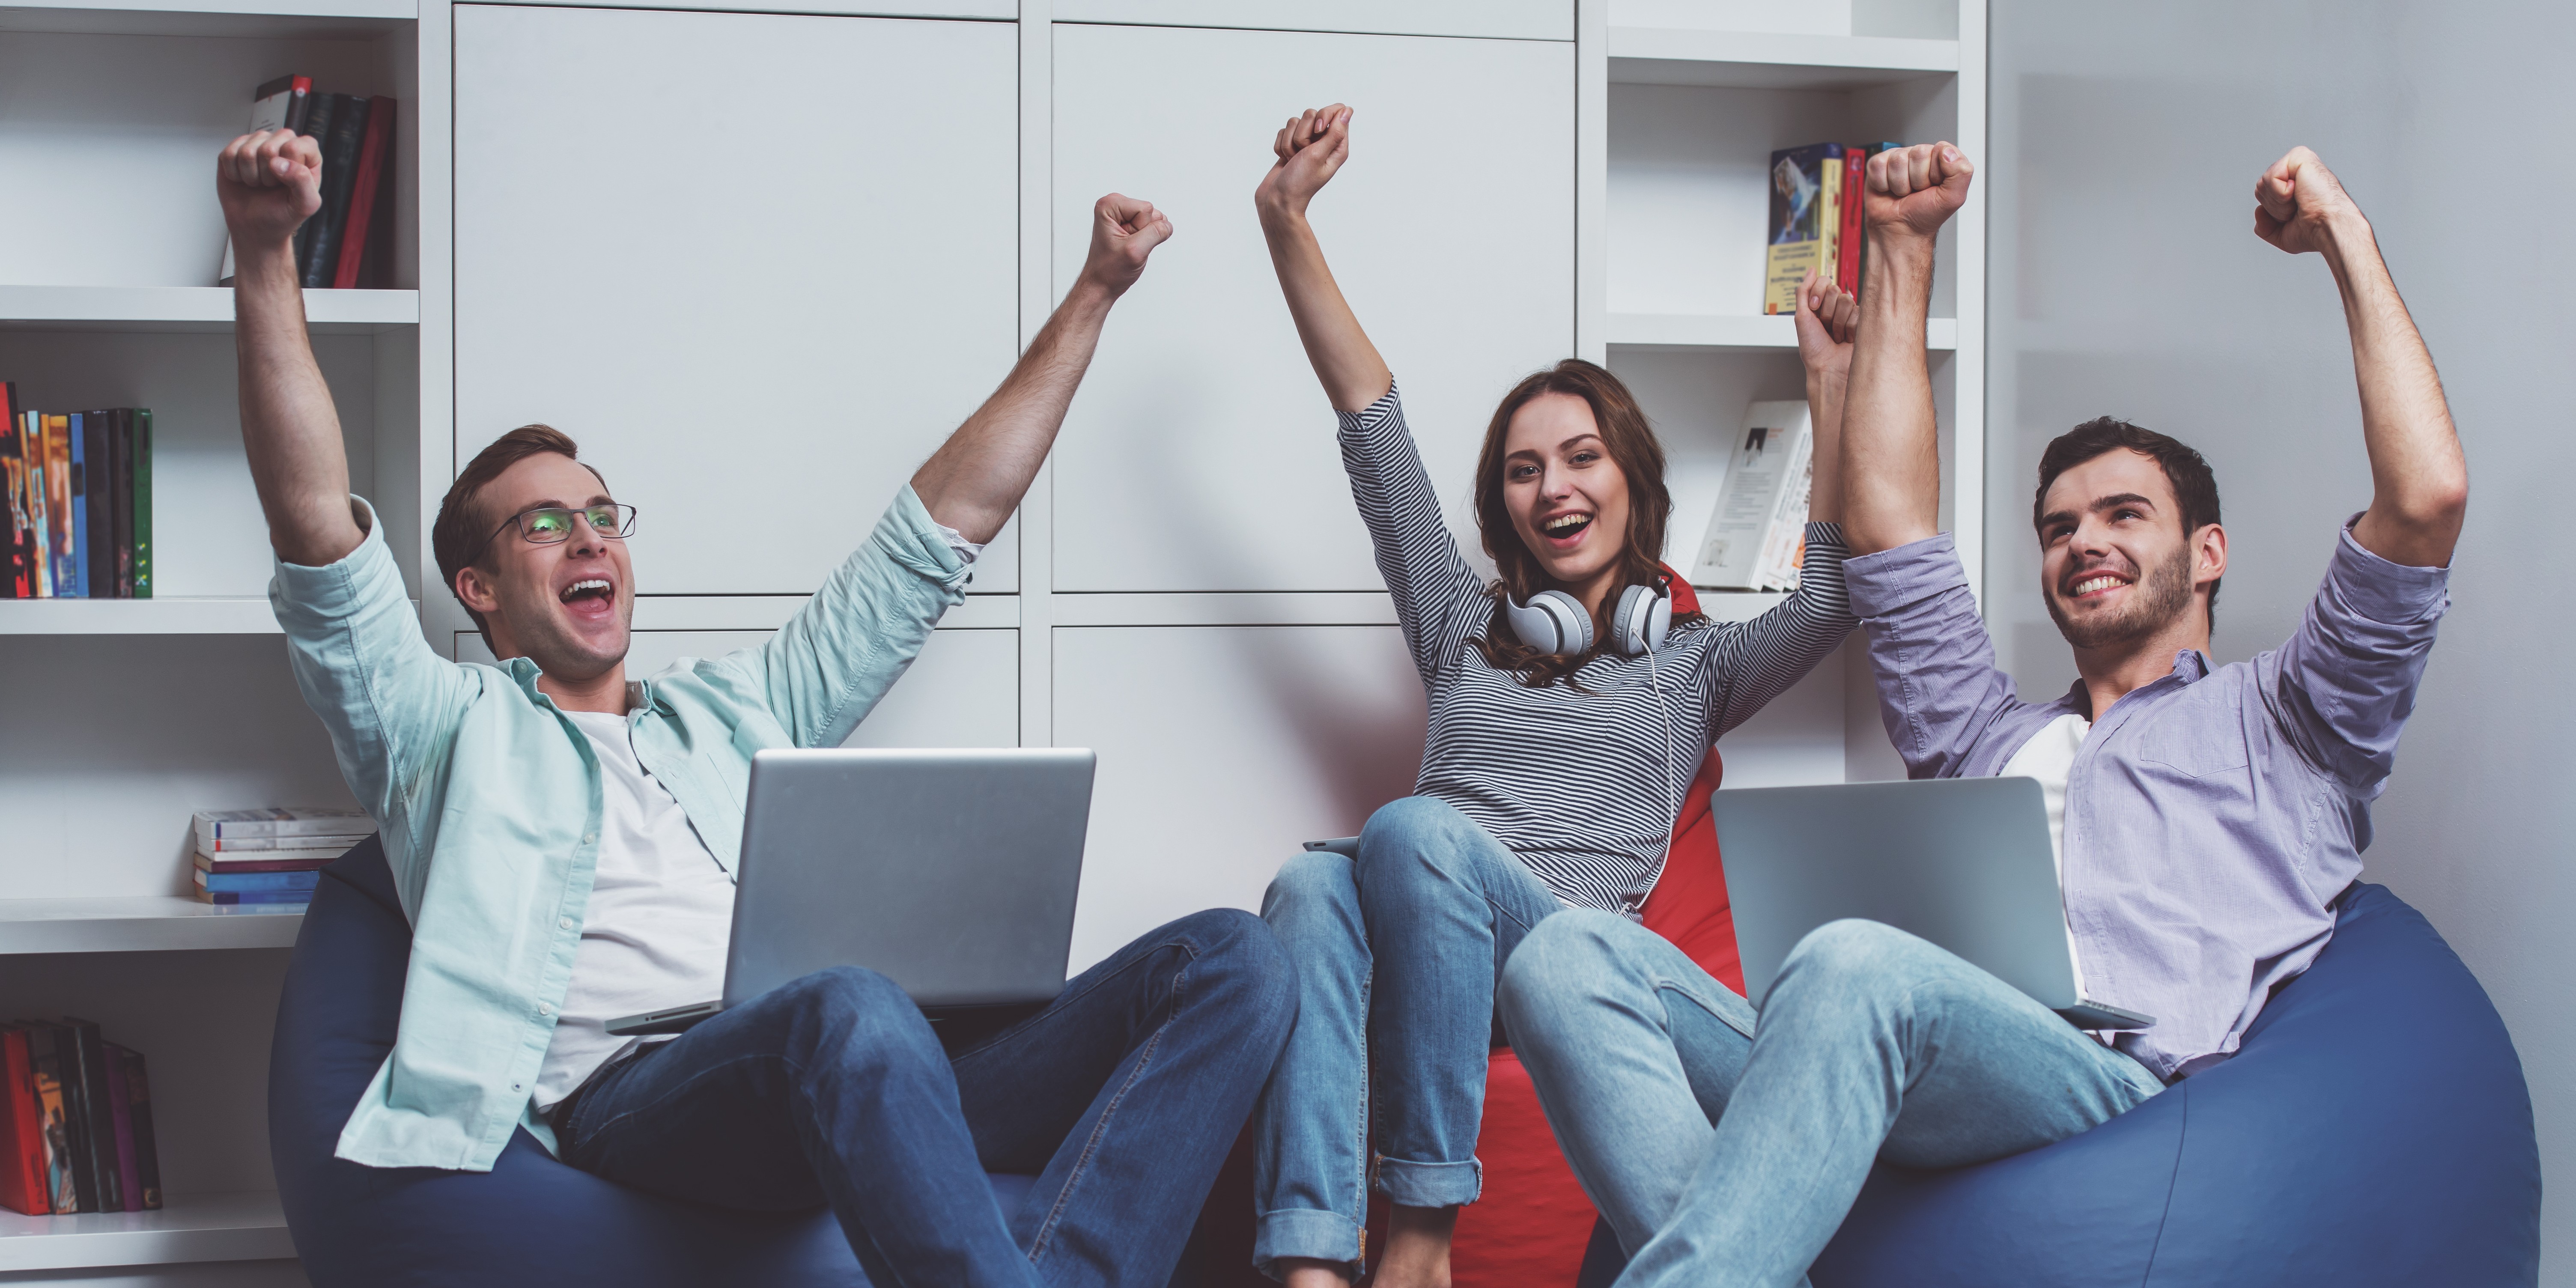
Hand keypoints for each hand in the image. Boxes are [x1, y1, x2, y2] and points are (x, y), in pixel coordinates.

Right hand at [216, 129, 322, 252]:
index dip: (289, 168)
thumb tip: (279, 162)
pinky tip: (243, 179)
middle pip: (268, 147)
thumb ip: (303, 182)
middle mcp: (282, 143)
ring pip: (247, 151)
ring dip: (250, 175)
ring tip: (258, 182)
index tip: (288, 183)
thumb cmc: (283, 214)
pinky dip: (234, 173)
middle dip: (267, 174)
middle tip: (271, 185)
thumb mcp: (305, 205)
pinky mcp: (235, 148)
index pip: (296, 146)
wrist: (255, 225)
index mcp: (307, 154)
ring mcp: (258, 142)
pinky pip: (228, 154)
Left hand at [1076, 193, 1172, 298]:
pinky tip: (1133, 246)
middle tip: (1128, 245)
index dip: (1141, 229)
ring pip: (1153, 219)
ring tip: (1129, 247)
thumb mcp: (1135, 251)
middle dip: (1144, 232)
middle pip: (1150, 212)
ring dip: (1146, 237)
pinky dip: (1147, 239)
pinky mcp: (1130, 223)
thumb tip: (1168, 225)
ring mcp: (1123, 214)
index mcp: (1109, 205)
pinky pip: (1152, 226)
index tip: (1126, 242)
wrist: (1102, 283)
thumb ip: (1155, 234)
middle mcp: (1115, 205)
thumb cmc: (1109, 269)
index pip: (1146, 208)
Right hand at [1255, 104, 1351, 220]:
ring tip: (1292, 159)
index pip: (1338, 111)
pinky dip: (1281, 146)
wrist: (1278, 200)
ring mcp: (1306, 144)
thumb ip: (1334, 132)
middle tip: (1303, 152)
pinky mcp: (1291, 146)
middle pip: (1312, 114)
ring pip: (1294, 122)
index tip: (1317, 131)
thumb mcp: (1319, 155)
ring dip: (1289, 142)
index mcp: (1337, 145)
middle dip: (1303, 132)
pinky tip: (1284, 160)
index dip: (1324, 115)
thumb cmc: (1300, 183)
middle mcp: (1323, 142)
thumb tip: (1347, 110)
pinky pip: (1283, 131)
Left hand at [1793, 267, 1856, 383]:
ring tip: (1835, 336)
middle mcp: (1834, 308)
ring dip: (1837, 321)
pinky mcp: (1863, 323)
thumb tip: (1811, 269)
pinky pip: (1858, 312)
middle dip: (1826, 311)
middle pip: (1834, 290)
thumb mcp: (1801, 317)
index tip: (1813, 308)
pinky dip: (1850, 328)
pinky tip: (1847, 339)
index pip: (1824, 281)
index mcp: (1820, 305)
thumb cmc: (1813, 349)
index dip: (1818, 292)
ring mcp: (1849, 315)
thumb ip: (1803, 291)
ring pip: (1847, 300)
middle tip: (1824, 327)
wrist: (1828, 368)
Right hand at [1865, 142, 1972, 241]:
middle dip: (1917, 179)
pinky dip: (1882, 183)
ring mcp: (1898, 159)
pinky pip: (1878, 164)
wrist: (1900, 231)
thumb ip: (1961, 172)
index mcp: (1940, 160)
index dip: (1935, 172)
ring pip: (1897, 159)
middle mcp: (1920, 157)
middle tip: (1917, 192)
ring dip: (1899, 184)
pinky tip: (1888, 190)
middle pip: (1917, 152)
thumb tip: (1947, 152)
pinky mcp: (1879, 165)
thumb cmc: (1924, 216)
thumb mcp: (1953, 198)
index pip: (1939, 149)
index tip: (1934, 186)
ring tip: (1903, 193)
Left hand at [2254, 146, 2365, 254]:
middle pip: (2260, 188)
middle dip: (2274, 206)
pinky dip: (2280, 193)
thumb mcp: (2281, 233)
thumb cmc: (2314, 231)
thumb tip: (2258, 210)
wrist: (2328, 228)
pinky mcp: (2300, 156)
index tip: (2295, 215)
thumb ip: (2264, 224)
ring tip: (2300, 202)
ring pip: (2263, 183)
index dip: (2272, 211)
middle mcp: (2296, 169)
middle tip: (2298, 209)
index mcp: (2294, 183)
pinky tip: (2299, 193)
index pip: (2263, 193)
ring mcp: (2298, 160)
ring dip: (2278, 202)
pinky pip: (2270, 177)